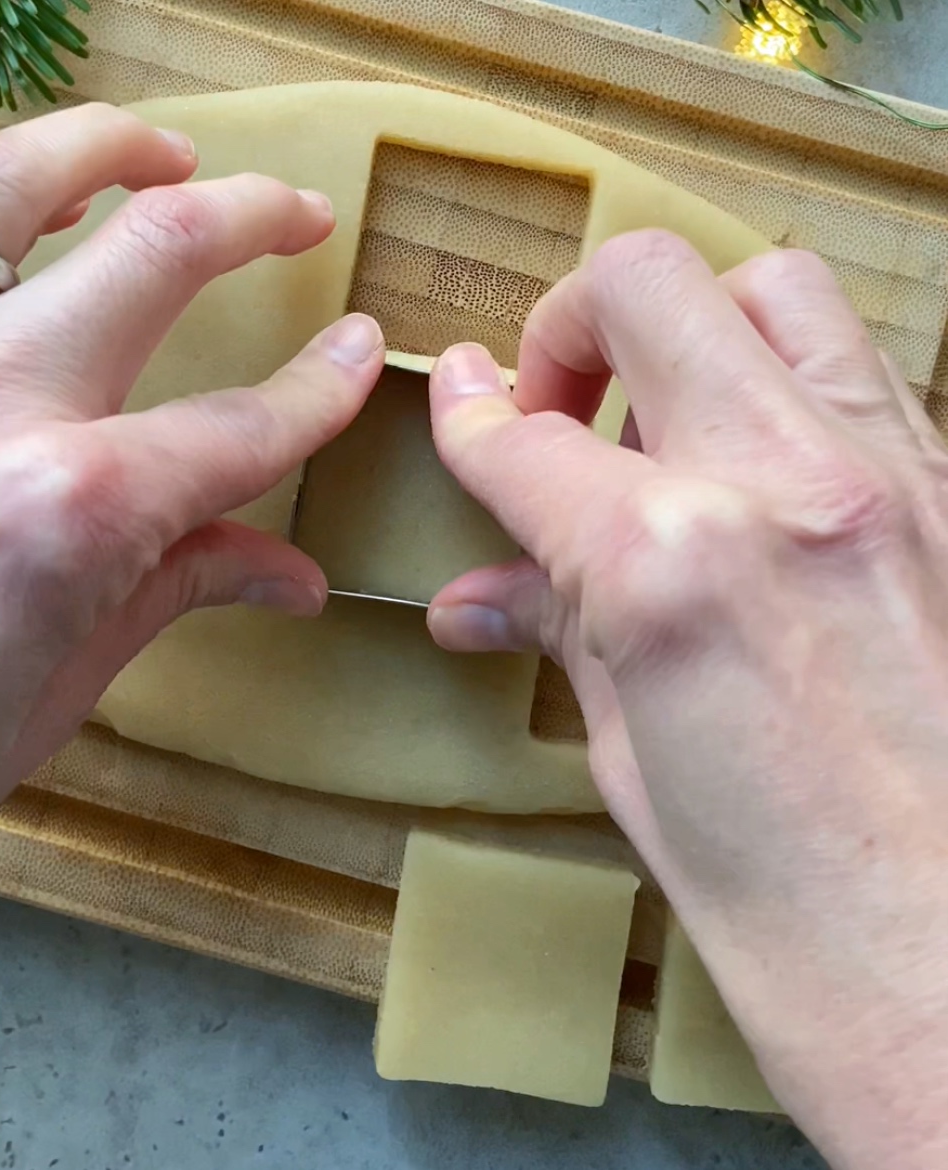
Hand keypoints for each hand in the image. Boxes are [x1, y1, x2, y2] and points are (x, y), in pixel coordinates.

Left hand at [0, 103, 383, 980]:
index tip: (360, 355)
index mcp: (71, 511)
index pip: (241, 425)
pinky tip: (14, 213)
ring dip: (109, 149)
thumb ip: (177, 587)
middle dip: (255, 217)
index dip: (322, 388)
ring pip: (12, 186)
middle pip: (157, 253)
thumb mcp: (60, 690)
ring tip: (166, 154)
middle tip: (299, 213)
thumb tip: (287, 572)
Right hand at [426, 232, 947, 1169]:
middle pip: (646, 288)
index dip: (470, 418)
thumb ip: (561, 632)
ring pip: (771, 288)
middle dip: (568, 329)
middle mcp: (788, 484)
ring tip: (659, 417)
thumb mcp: (628, 759)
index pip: (524, 444)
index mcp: (668, 566)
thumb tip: (479, 596)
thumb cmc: (789, 912)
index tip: (459, 399)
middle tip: (554, 408)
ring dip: (689, 328)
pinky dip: (783, 383)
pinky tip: (753, 470)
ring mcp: (896, 476)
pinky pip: (859, 370)